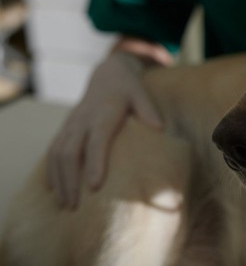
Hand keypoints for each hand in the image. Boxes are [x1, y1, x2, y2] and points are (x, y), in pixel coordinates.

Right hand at [47, 51, 162, 208]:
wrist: (107, 74)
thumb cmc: (129, 88)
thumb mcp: (141, 93)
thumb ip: (148, 109)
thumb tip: (159, 128)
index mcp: (102, 113)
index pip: (96, 141)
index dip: (94, 163)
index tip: (94, 186)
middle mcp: (82, 120)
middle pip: (70, 152)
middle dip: (70, 179)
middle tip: (75, 205)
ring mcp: (71, 124)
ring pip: (57, 154)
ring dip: (59, 180)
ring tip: (65, 204)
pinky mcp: (65, 129)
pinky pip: (52, 151)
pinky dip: (51, 171)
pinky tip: (54, 190)